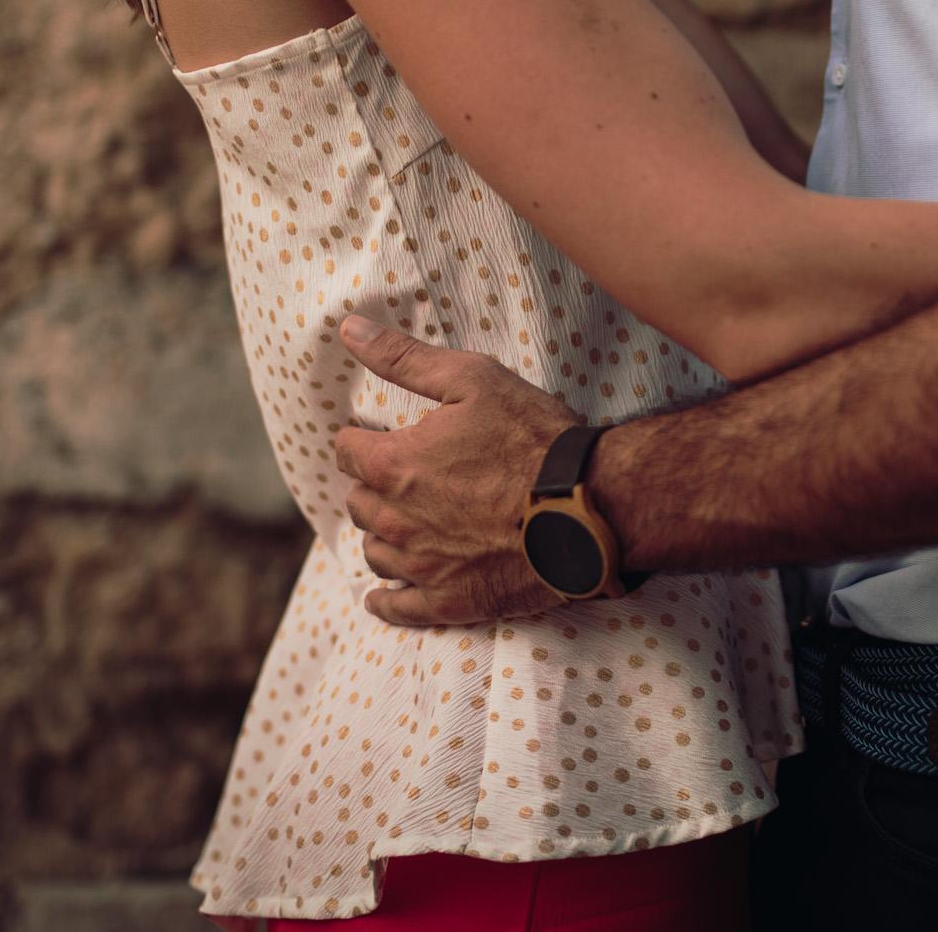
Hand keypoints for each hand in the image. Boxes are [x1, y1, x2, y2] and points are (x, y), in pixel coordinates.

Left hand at [331, 315, 581, 625]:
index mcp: (394, 464)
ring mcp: (422, 565)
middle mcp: (396, 519)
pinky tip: (387, 595)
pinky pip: (398, 608)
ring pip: (376, 551)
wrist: (589, 505)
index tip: (380, 437)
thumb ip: (404, 358)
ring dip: (385, 534)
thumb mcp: (472, 381)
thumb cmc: (534, 438)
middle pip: (359, 504)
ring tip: (409, 523)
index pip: (347, 451)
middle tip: (404, 477)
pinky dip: (387, 600)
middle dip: (375, 486)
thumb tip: (349, 329)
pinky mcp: (450, 601)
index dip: (364, 439)